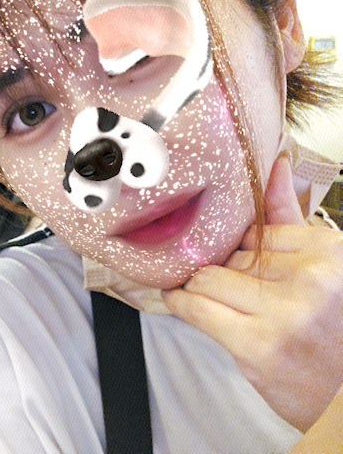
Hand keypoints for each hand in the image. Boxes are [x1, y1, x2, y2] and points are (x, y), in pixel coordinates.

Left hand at [165, 156, 342, 431]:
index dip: (236, 246)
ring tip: (195, 292)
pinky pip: (195, 309)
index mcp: (328, 251)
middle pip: (228, 255)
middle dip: (216, 268)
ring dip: (195, 287)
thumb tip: (273, 164)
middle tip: (215, 282)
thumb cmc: (331, 332)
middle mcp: (310, 277)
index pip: (255, 229)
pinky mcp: (256, 345)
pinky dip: (181, 304)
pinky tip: (182, 302)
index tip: (227, 256)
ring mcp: (283, 312)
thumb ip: (290, 218)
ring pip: (205, 279)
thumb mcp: (324, 269)